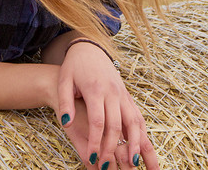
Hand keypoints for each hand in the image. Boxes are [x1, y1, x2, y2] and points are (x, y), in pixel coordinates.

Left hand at [55, 41, 158, 168]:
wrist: (91, 48)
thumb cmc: (74, 66)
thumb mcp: (64, 81)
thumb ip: (66, 102)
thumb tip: (66, 122)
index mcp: (96, 89)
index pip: (98, 121)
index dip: (96, 141)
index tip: (92, 158)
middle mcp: (113, 92)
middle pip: (117, 125)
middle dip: (113, 148)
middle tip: (108, 167)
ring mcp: (123, 94)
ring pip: (134, 121)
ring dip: (136, 144)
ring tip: (135, 164)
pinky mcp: (128, 96)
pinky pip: (138, 116)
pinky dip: (142, 134)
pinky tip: (142, 149)